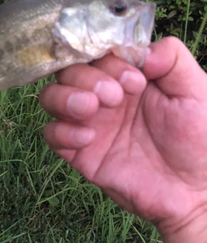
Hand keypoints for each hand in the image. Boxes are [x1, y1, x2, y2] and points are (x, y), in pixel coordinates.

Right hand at [39, 37, 206, 233]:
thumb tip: (140, 51)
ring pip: (50, 96)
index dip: (109, 60)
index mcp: (128, 77)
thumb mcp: (195, 91)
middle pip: (69, 70)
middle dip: (86, 78)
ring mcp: (89, 123)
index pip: (99, 52)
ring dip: (64, 97)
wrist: (192, 191)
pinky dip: (61, 131)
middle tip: (114, 97)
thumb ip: (173, 59)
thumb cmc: (199, 140)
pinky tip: (88, 139)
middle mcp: (103, 96)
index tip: (136, 81)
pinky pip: (51, 135)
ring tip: (90, 109)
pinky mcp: (79, 153)